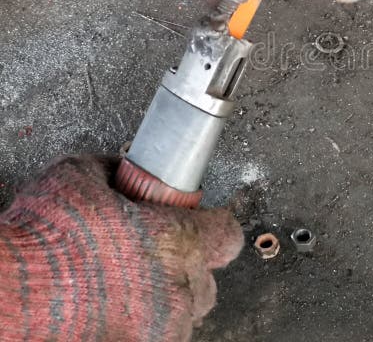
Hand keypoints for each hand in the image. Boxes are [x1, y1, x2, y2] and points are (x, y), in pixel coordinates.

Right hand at [0, 156, 242, 340]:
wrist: (6, 294)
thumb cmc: (39, 240)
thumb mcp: (78, 175)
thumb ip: (116, 173)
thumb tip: (122, 171)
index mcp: (176, 242)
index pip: (227, 234)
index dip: (213, 225)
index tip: (201, 222)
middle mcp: (176, 290)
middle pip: (206, 279)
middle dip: (185, 267)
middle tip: (154, 257)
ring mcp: (157, 330)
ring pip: (183, 314)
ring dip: (165, 300)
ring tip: (129, 286)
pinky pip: (154, 337)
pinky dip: (139, 326)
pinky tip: (112, 310)